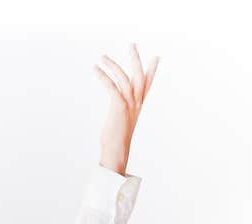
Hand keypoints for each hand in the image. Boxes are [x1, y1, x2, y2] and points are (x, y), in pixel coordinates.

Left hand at [93, 43, 158, 175]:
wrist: (116, 151)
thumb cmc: (115, 141)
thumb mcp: (121, 123)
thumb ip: (121, 115)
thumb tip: (116, 114)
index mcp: (138, 106)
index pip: (147, 85)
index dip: (152, 70)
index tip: (156, 57)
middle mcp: (136, 103)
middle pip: (139, 76)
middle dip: (135, 59)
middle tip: (132, 44)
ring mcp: (128, 104)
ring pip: (123, 78)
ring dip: (112, 65)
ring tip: (101, 57)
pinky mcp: (119, 106)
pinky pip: (111, 86)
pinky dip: (103, 76)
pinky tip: (95, 69)